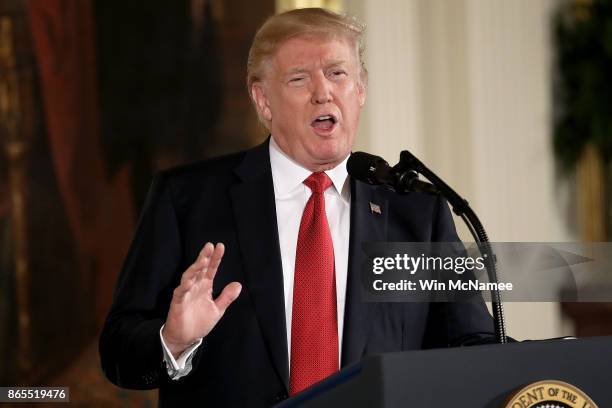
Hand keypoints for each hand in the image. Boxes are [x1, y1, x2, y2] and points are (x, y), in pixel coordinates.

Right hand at [161, 242, 241, 358]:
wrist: (186, 338)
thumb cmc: (199, 322)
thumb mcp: (217, 309)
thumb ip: (227, 297)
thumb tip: (238, 284)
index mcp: (205, 286)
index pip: (211, 269)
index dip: (215, 258)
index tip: (220, 246)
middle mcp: (195, 286)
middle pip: (200, 269)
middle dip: (204, 257)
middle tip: (210, 245)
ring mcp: (186, 293)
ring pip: (189, 277)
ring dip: (195, 268)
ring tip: (203, 259)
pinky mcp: (178, 302)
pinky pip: (181, 292)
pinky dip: (185, 285)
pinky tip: (189, 280)